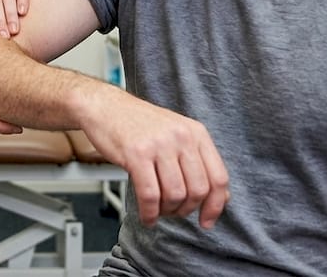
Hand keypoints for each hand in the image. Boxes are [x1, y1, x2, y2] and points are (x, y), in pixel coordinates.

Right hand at [83, 89, 229, 228]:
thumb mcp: (176, 134)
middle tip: (174, 212)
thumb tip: (221, 196)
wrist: (104, 106)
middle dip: (186, 210)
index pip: (219, 177)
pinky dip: (149, 213)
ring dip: (166, 211)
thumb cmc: (138, 123)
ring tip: (157, 210)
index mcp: (196, 132)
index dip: (215, 205)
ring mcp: (159, 145)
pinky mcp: (136, 154)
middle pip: (198, 190)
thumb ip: (198, 161)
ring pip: (175, 195)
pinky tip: (146, 215)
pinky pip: (149, 195)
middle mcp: (181, 137)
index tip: (207, 221)